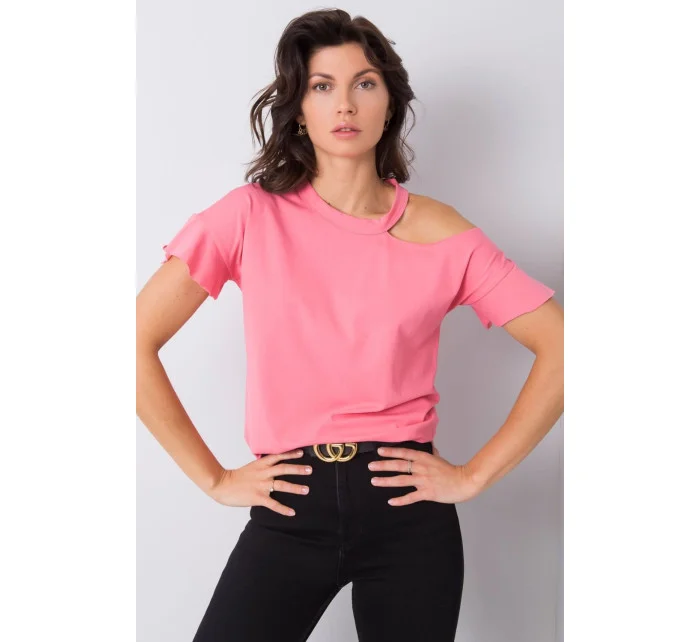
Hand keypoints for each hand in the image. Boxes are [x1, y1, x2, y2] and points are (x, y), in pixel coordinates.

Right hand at [207, 449, 312, 515]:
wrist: (221, 484)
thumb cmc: (235, 477)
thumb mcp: (251, 467)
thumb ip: (262, 466)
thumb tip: (273, 465)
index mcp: (261, 464)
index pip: (278, 456)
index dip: (290, 454)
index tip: (302, 453)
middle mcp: (263, 473)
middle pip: (284, 468)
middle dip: (298, 469)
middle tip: (310, 470)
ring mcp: (261, 485)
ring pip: (282, 485)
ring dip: (295, 488)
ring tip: (306, 490)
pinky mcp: (258, 497)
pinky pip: (273, 504)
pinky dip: (283, 509)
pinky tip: (292, 512)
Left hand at [368, 444, 482, 505]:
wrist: (464, 482)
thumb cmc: (452, 471)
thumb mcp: (439, 459)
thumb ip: (432, 453)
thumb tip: (430, 447)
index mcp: (424, 458)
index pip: (404, 453)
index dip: (391, 451)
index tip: (379, 451)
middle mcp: (421, 468)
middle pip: (399, 465)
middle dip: (383, 465)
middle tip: (370, 466)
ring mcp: (423, 480)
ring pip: (401, 480)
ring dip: (386, 481)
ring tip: (374, 481)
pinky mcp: (427, 493)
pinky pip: (411, 497)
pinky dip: (400, 500)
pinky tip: (390, 501)